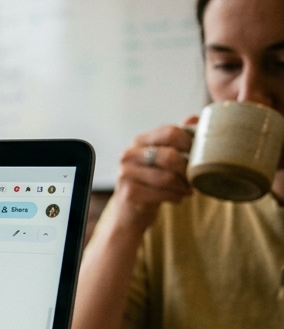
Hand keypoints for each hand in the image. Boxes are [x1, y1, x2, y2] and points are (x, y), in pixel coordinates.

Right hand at [112, 121, 196, 236]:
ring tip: (189, 190)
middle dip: (188, 169)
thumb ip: (177, 138)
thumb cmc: (151, 181)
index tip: (202, 155)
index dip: (191, 142)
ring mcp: (125, 174)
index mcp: (140, 141)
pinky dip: (175, 197)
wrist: (129, 211)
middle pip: (170, 156)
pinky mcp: (128, 193)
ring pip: (167, 177)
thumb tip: (196, 117)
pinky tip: (178, 198)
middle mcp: (129, 154)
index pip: (170, 132)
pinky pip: (161, 193)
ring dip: (184, 186)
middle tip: (197, 177)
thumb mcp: (162, 158)